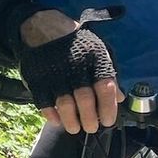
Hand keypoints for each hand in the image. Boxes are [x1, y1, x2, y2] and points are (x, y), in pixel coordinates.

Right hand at [19, 11, 124, 134]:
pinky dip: (51, 115)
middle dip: (90, 119)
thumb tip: (120, 98)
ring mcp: (55, 75)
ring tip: (75, 128)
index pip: (105, 88)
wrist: (44, 29)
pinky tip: (57, 120)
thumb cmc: (76, 44)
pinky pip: (44, 103)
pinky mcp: (38, 80)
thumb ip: (109, 75)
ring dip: (71, 121)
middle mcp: (75, 69)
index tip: (108, 121)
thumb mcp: (98, 53)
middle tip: (91, 127)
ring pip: (65, 105)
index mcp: (94, 61)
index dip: (108, 108)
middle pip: (85, 100)